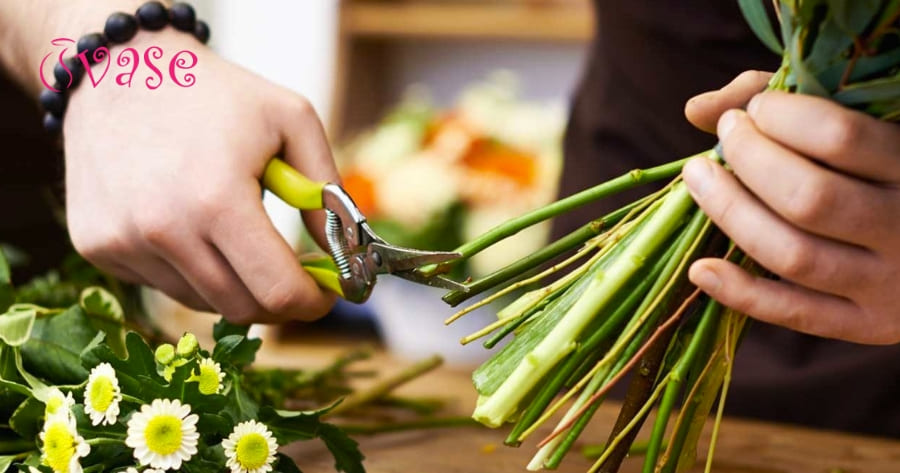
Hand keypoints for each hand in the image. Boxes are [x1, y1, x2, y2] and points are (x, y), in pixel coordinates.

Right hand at [64, 30, 337, 322]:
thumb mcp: (292, 121)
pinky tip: (187, 221)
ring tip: (234, 229)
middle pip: (242, 307)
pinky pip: (162, 284)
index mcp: (217, 200)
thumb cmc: (217, 94)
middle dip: (278, 298)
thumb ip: (328, 192)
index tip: (326, 293)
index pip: (277, 292)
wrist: (119, 69)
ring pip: (202, 301)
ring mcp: (122, 242)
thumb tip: (346, 256)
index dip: (313, 301)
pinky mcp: (96, 246)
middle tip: (293, 272)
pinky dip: (188, 268)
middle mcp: (163, 230)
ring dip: (232, 281)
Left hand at [682, 70, 899, 344]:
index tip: (755, 109)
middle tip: (727, 135)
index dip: (782, 117)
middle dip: (750, 159)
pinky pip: (796, 314)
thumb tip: (697, 111)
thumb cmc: (890, 168)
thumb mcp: (867, 123)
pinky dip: (741, 293)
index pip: (840, 138)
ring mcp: (891, 284)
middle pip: (809, 198)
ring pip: (793, 255)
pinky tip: (700, 268)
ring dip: (731, 214)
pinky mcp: (870, 325)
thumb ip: (790, 106)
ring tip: (699, 177)